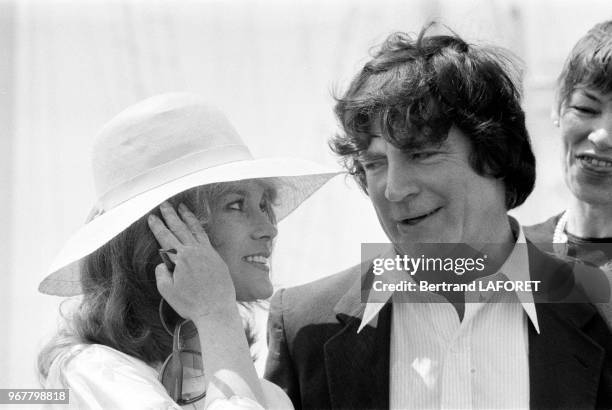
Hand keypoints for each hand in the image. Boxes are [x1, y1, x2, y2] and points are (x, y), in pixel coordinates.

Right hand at [147, 201, 235, 319]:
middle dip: (170, 215)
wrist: (216, 309)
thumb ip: (162, 273)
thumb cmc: (191, 303)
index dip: (157, 227)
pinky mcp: (217, 257)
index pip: (165, 238)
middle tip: (164, 204)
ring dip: (187, 217)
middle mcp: (195, 251)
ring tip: (182, 207)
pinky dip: (199, 228)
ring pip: (195, 229)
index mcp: (181, 257)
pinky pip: (205, 237)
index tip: (151, 217)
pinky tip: (196, 226)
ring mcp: (207, 252)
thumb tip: (164, 262)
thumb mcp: (167, 291)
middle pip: (180, 228)